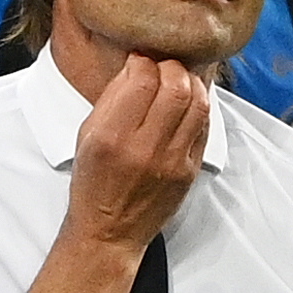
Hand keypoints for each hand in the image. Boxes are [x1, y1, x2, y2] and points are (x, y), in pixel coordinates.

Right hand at [61, 50, 210, 252]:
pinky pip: (205, 125)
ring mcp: (172, 161)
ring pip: (198, 102)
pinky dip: (199, 106)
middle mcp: (144, 149)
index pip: (142, 79)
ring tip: (178, 82)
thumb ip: (111, 99)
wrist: (109, 231)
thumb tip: (138, 65)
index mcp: (111, 137)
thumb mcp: (87, 137)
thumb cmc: (93, 183)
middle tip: (162, 69)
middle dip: (171, 67)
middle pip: (176, 86)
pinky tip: (187, 104)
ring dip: (190, 83)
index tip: (140, 62)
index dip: (144, 62)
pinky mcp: (189, 170)